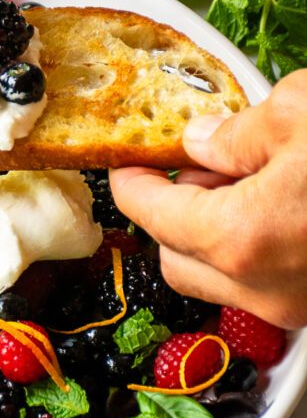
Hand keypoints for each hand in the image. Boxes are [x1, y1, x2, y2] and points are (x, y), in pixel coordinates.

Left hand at [109, 70, 306, 328]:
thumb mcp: (300, 113)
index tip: (127, 159)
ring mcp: (298, 305)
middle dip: (172, 210)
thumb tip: (201, 141)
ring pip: (220, 277)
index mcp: (241, 238)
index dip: (131, 181)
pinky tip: (281, 200)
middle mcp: (264, 289)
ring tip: (252, 176)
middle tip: (200, 162)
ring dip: (215, 231)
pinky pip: (264, 282)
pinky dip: (255, 247)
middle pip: (176, 257)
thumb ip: (234, 132)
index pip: (151, 214)